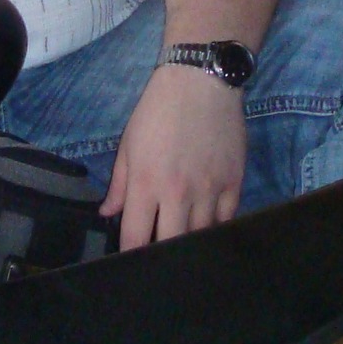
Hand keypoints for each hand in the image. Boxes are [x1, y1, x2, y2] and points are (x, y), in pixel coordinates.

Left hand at [101, 66, 246, 250]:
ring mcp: (209, 190)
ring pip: (200, 237)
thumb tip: (108, 214)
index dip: (131, 256)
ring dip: (189, 243)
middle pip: (170, 245)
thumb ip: (119, 185)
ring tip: (182, 244)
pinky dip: (216, 228)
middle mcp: (178, 194)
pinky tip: (207, 228)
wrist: (200, 82)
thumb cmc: (158, 112)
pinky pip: (226, 221)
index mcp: (146, 184)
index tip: (130, 261)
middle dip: (160, 255)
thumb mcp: (128, 145)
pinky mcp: (234, 183)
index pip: (136, 238)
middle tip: (157, 255)